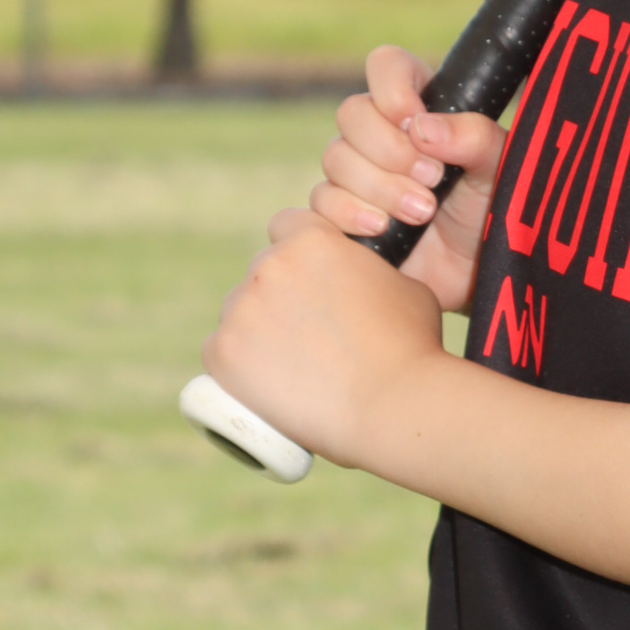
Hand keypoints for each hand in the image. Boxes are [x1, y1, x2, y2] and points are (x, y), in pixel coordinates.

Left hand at [203, 209, 446, 469]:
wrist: (391, 404)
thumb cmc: (410, 346)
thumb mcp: (404, 285)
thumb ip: (372, 272)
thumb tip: (363, 279)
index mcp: (311, 239)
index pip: (287, 225)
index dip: (298, 250)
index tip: (309, 277)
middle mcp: (268, 265)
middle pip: (261, 272)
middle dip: (278, 294)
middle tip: (306, 333)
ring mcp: (240, 309)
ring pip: (239, 313)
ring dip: (256, 330)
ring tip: (291, 367)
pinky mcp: (221, 353)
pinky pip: (219, 352)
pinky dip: (235, 367)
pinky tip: (262, 383)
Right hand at [310, 45, 507, 313]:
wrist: (476, 274)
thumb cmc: (492, 212)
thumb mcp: (499, 168)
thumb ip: (474, 137)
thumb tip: (421, 128)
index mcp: (419, 108)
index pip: (386, 65)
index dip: (392, 87)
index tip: (413, 118)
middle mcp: (380, 135)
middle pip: (352, 114)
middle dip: (390, 150)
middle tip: (433, 181)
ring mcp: (356, 175)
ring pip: (334, 160)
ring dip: (379, 187)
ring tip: (422, 214)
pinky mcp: (340, 216)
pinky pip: (317, 203)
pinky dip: (347, 214)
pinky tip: (381, 230)